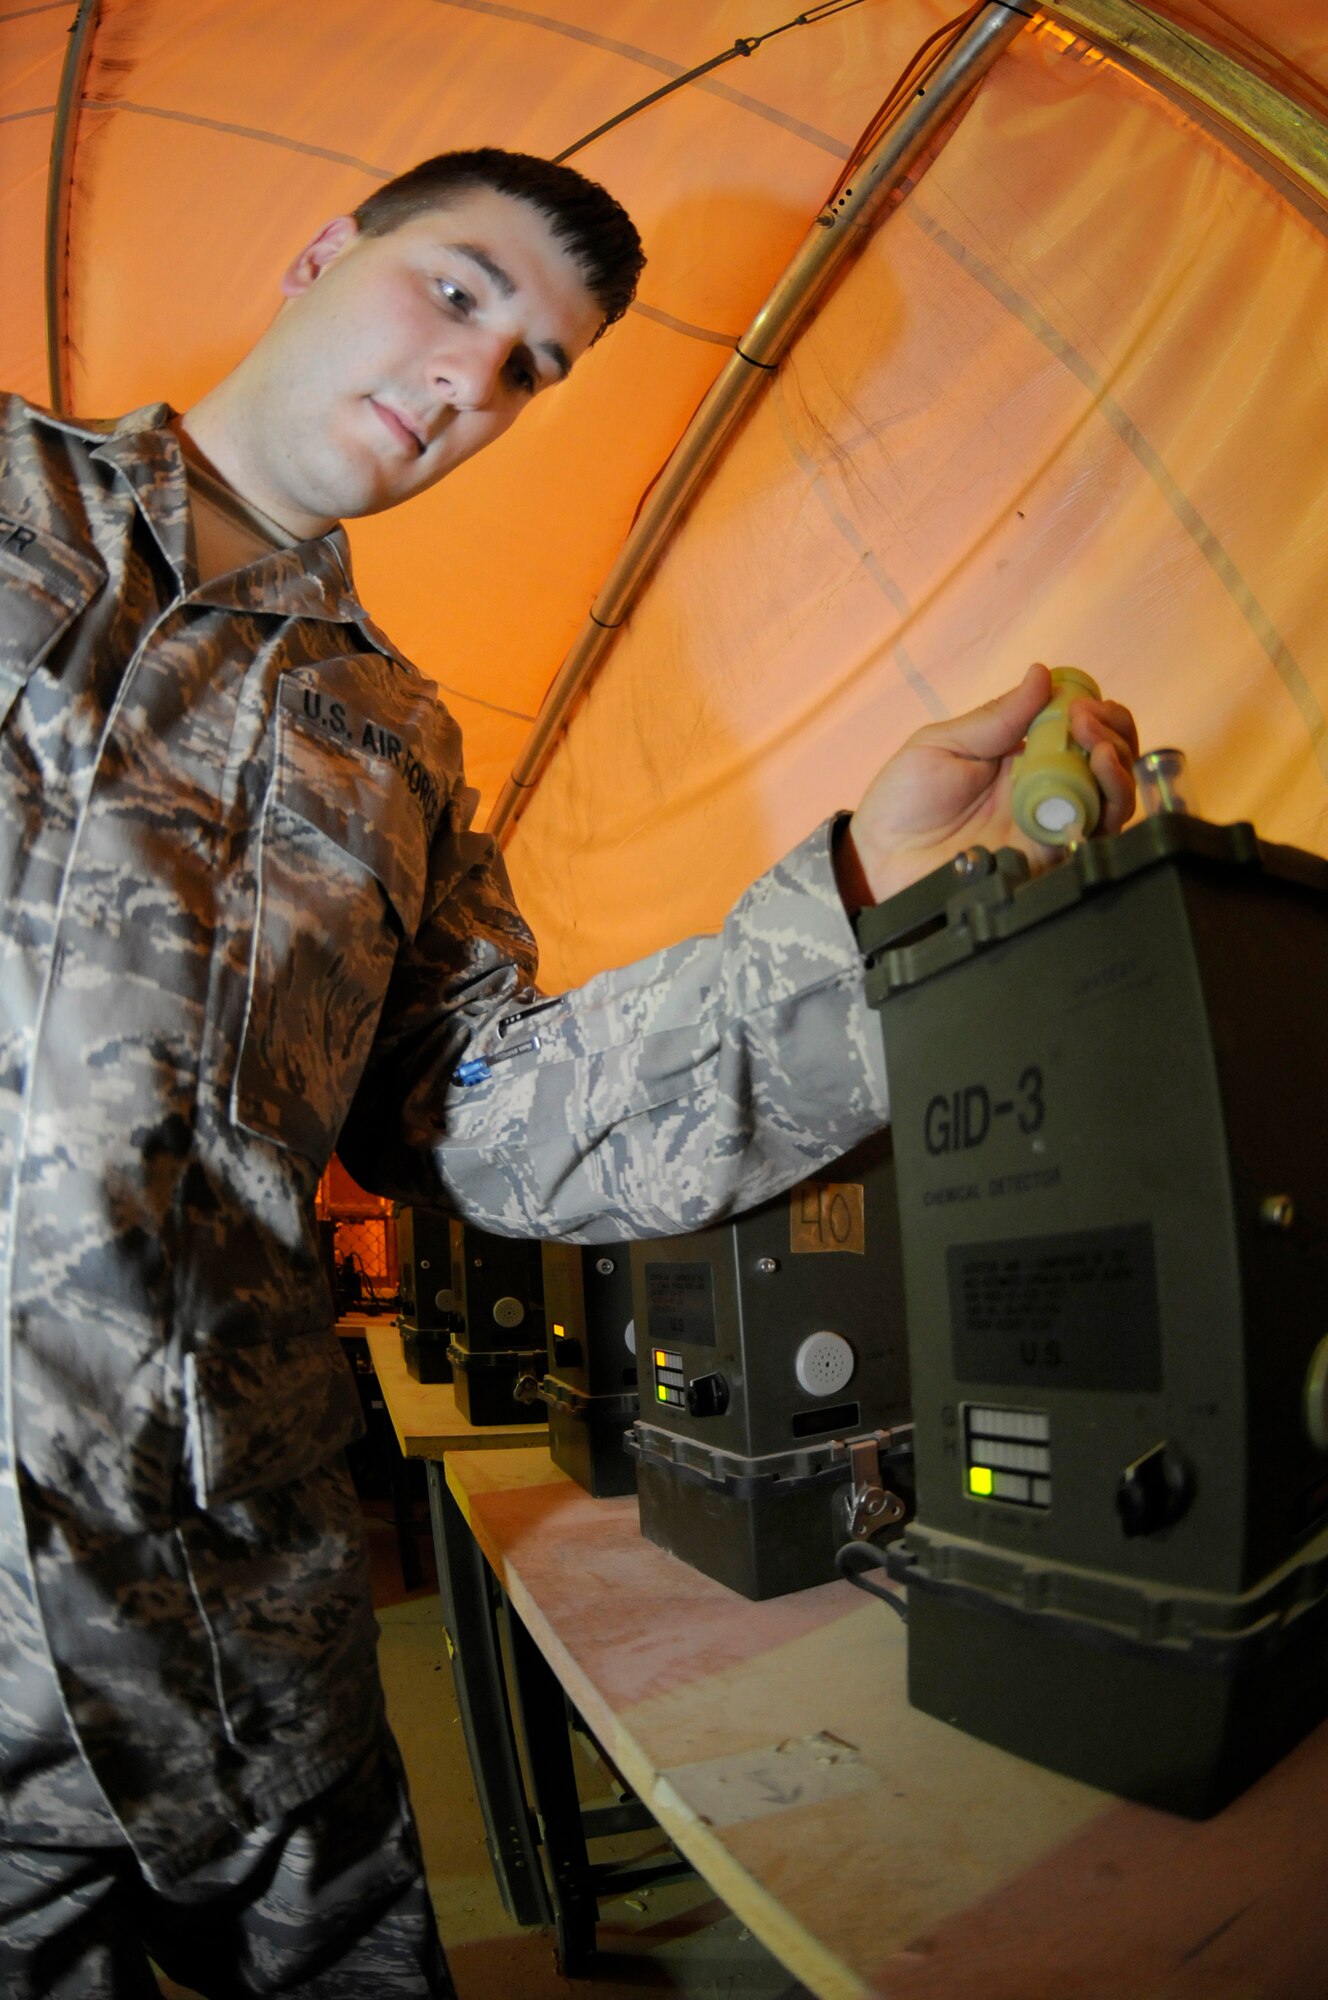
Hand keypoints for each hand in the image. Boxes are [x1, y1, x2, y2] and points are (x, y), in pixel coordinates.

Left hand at [835, 664, 1139, 912]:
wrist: (879, 863)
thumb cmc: (902, 802)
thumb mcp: (942, 744)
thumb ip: (995, 717)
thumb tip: (1042, 674)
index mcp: (1021, 755)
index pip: (1077, 726)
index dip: (1092, 708)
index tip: (1082, 700)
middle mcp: (1044, 788)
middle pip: (1106, 757)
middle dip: (1113, 730)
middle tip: (1089, 720)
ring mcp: (1050, 824)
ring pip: (1112, 795)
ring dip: (1118, 764)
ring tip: (1099, 747)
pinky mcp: (1050, 859)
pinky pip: (1096, 833)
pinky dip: (1109, 802)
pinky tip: (1097, 777)